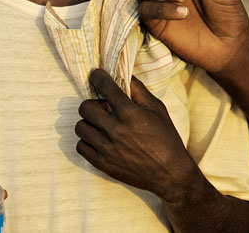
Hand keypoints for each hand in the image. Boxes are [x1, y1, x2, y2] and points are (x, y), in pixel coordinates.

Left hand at [75, 69, 194, 201]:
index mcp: (130, 114)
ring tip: (102, 125)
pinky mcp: (101, 163)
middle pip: (85, 107)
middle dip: (92, 103)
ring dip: (89, 123)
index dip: (98, 77)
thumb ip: (139, 91)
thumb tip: (125, 75)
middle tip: (103, 108)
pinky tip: (100, 139)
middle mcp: (115, 130)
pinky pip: (80, 146)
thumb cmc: (166, 137)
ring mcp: (106, 148)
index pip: (105, 87)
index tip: (96, 75)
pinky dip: (87, 141)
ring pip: (80, 127)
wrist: (168, 172)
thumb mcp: (158, 109)